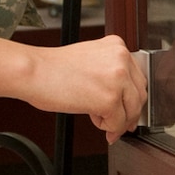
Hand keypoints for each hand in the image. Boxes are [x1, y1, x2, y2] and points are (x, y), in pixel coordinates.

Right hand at [0, 33, 144, 141]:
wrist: (34, 71)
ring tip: (104, 124)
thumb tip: (122, 95)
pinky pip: (117, 122)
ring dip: (118, 122)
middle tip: (120, 123)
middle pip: (139, 94)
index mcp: (117, 46)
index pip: (137, 77)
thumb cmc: (53, 68)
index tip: (128, 109)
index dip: (132, 97)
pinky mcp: (109, 99)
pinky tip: (96, 123)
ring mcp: (117, 78)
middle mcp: (121, 59)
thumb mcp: (90, 58)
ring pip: (131, 110)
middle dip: (130, 113)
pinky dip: (109, 128)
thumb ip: (109, 71)